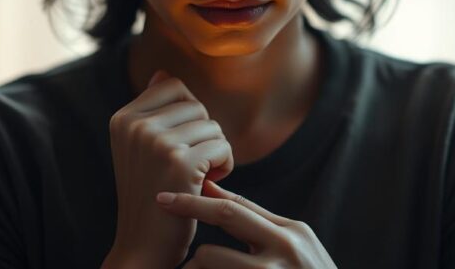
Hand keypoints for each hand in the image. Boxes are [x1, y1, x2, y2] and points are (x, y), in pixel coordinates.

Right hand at [106, 70, 234, 268]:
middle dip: (203, 136)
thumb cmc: (152, 197)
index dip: (188, 116)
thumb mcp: (140, 150)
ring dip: (215, 153)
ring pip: (212, 126)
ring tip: (195, 177)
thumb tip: (162, 72)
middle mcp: (134, 125)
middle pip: (197, 106)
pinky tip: (207, 184)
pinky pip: (223, 146)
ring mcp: (155, 141)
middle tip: (189, 166)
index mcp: (122, 118)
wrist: (143, 247)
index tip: (179, 146)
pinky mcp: (178, 161)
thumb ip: (152, 111)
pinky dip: (225, 166)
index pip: (173, 86)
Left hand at [155, 179, 337, 267]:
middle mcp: (285, 250)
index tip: (167, 194)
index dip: (200, 197)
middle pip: (226, 216)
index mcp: (291, 233)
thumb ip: (259, 225)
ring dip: (195, 263)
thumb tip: (212, 193)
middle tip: (160, 203)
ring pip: (209, 257)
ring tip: (191, 268)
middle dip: (190, 206)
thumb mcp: (294, 248)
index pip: (238, 206)